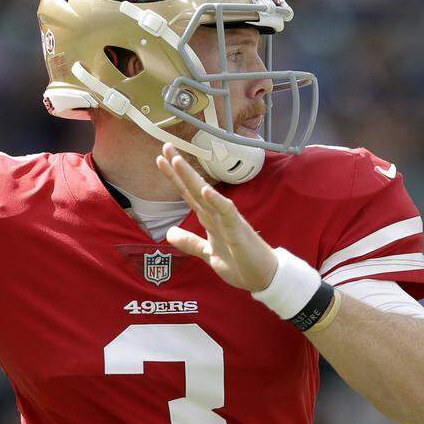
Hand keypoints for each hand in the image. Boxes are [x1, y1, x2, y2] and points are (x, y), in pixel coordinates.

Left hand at [155, 143, 277, 291]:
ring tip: (177, 161)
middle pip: (194, 187)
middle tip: (166, 146)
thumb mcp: (207, 252)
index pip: (189, 193)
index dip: (174, 177)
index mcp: (209, 218)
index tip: (160, 159)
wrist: (263, 277)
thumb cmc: (239, 262)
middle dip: (180, 168)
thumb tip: (169, 233)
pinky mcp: (238, 230)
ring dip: (192, 178)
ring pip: (206, 195)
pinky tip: (205, 190)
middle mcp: (217, 214)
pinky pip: (226, 213)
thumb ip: (190, 242)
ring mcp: (227, 220)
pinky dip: (216, 201)